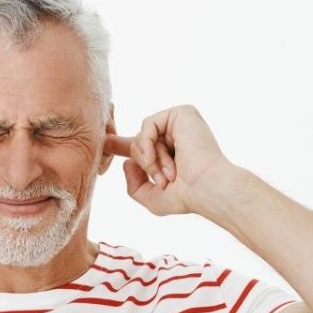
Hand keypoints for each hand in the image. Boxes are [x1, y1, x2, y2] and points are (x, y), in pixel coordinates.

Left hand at [104, 104, 237, 215]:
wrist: (208, 189)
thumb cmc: (186, 196)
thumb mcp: (152, 198)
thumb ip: (134, 185)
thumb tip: (127, 163)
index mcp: (169, 153)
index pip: (140, 145)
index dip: (120, 145)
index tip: (104, 143)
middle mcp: (174, 137)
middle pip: (138, 143)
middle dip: (145, 165)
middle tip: (163, 181)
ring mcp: (179, 124)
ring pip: (141, 136)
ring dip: (149, 159)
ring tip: (168, 174)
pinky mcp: (182, 114)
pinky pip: (147, 125)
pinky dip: (147, 144)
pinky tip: (157, 159)